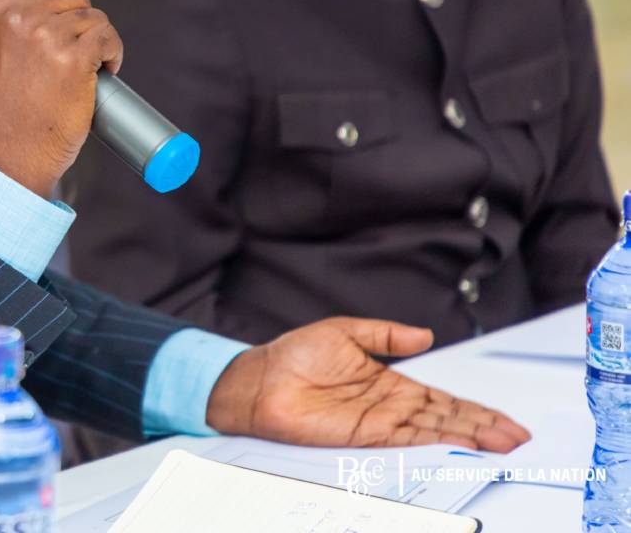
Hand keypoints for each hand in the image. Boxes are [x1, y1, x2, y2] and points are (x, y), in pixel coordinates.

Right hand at [0, 0, 121, 198]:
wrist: (8, 152)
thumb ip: (1, 25)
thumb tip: (29, 5)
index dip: (58, 0)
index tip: (62, 24)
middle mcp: (20, 16)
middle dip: (80, 23)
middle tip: (78, 52)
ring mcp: (49, 35)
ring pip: (94, 17)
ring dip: (98, 40)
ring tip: (93, 66)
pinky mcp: (76, 57)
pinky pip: (108, 37)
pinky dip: (114, 53)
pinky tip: (108, 69)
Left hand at [205, 317, 530, 450]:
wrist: (261, 380)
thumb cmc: (295, 355)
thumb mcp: (346, 332)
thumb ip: (386, 334)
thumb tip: (424, 333)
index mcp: (391, 381)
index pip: (443, 399)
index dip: (475, 409)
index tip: (505, 418)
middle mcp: (391, 406)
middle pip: (448, 419)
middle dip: (485, 428)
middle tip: (519, 439)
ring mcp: (381, 423)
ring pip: (436, 433)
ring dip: (470, 440)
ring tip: (504, 446)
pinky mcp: (365, 437)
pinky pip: (409, 442)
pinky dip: (437, 446)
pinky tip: (461, 449)